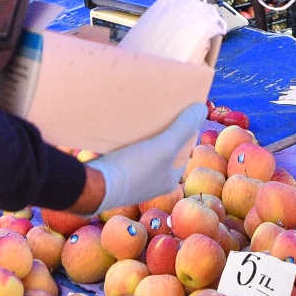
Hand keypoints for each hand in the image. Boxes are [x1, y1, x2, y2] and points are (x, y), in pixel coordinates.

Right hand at [88, 102, 204, 209]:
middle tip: (161, 108)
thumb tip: (202, 109)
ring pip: (145, 149)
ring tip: (144, 113)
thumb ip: (183, 128)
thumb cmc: (133, 169)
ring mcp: (134, 178)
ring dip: (146, 133)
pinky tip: (124, 125)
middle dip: (164, 129)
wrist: (93, 187)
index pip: (184, 149)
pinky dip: (128, 138)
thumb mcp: (164, 146)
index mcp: (170, 179)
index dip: (185, 129)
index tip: (180, 110)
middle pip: (164, 149)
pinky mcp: (116, 172)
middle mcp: (154, 181)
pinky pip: (127, 151)